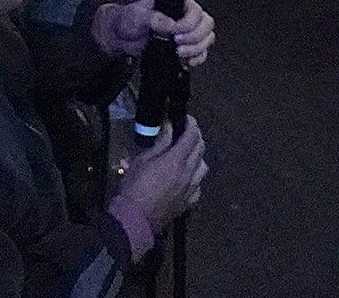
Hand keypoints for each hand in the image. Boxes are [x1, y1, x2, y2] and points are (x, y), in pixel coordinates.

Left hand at [103, 0, 216, 67]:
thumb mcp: (138, 16)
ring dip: (196, 48)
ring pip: (206, 39)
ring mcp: (186, 33)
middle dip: (195, 37)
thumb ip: (155, 18)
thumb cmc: (127, 20)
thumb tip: (172, 24)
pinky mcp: (184, 48)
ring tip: (179, 53)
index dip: (191, 23)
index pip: (196, 11)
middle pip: (206, 25)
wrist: (119, 38)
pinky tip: (185, 60)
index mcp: (176, 4)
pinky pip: (201, 53)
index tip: (177, 32)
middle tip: (178, 43)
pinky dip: (197, 58)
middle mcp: (184, 17)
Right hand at [110, 118, 208, 236]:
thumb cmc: (134, 187)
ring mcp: (191, 189)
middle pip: (201, 149)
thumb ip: (160, 144)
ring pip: (204, 167)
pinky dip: (195, 178)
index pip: (192, 136)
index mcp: (177, 160)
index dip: (191, 124)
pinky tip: (186, 178)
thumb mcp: (142, 160)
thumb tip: (170, 127)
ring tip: (187, 156)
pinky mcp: (189, 202)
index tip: (186, 118)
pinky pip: (199, 186)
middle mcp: (189, 173)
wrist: (135, 219)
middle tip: (186, 133)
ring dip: (198, 157)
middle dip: (196, 137)